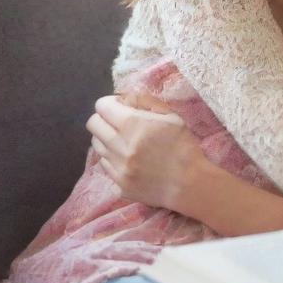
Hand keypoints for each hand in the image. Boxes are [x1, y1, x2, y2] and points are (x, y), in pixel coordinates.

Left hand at [86, 95, 202, 214]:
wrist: (189, 184)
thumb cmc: (184, 146)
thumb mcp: (173, 117)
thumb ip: (147, 102)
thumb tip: (126, 98)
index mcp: (134, 124)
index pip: (102, 106)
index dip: (110, 103)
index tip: (120, 106)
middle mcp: (120, 145)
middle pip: (93, 124)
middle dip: (104, 118)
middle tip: (118, 121)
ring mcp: (117, 166)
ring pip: (96, 144)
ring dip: (107, 137)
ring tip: (124, 140)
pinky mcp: (117, 183)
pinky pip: (104, 164)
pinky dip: (112, 157)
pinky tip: (129, 158)